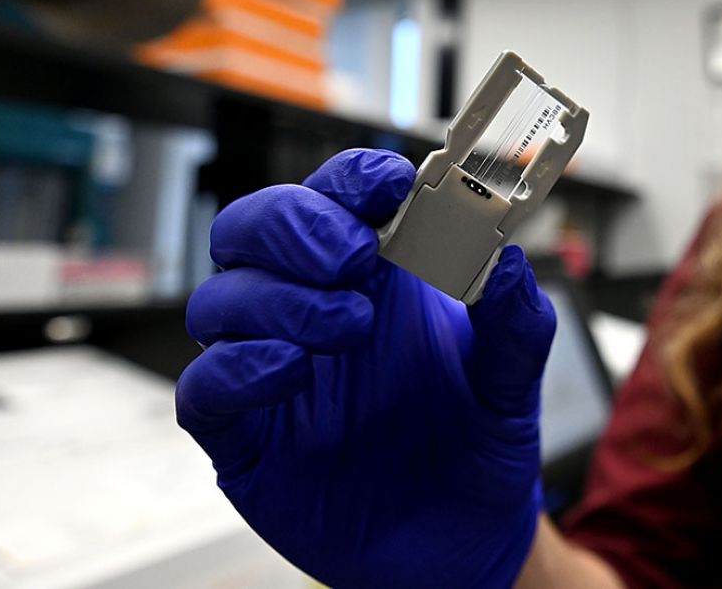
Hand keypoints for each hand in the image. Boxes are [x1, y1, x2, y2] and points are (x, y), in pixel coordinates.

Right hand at [175, 148, 555, 587]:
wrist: (467, 541)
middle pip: (256, 227)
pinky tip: (293, 369)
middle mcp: (314, 309)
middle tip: (353, 253)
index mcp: (376, 276)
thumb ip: (515, 321)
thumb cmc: (479, 443)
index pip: (337, 197)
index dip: (353, 179)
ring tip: (349, 323)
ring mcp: (274, 372)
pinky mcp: (248, 440)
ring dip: (278, 295)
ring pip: (221, 299)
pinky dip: (240, 367)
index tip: (388, 185)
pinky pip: (206, 390)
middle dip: (296, 223)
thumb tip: (506, 257)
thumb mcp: (513, 381)